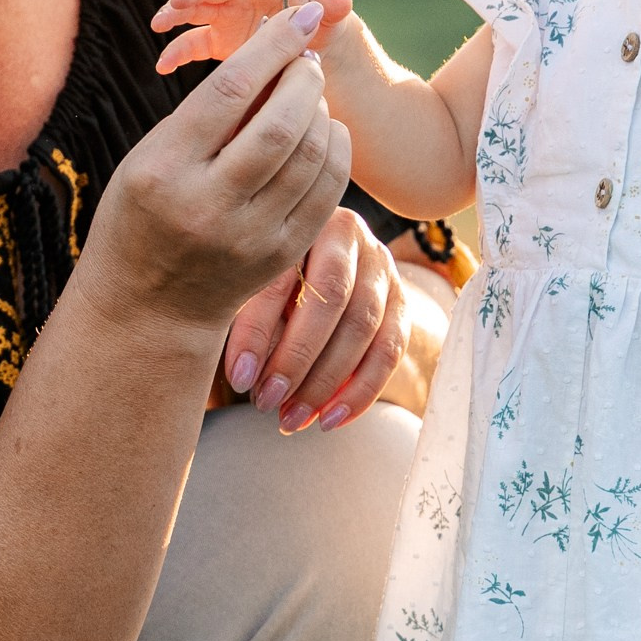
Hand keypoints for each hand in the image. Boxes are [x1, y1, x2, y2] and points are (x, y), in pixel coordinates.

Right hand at [83, 4, 352, 335]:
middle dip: (305, 78)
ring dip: (322, 111)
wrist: (148, 307)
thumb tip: (273, 53)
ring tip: (311, 95)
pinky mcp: (280, 256)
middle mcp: (206, 205)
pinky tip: (325, 132)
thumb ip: (205, 113)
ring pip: (312, 155)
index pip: (230, 91)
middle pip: (282, 124)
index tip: (297, 16)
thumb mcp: (150, 157)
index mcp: (163, 168)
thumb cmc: (143, 214)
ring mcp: (248, 237)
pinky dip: (334, 150)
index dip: (273, 46)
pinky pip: (327, 191)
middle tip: (307, 60)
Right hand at [152, 0, 354, 76]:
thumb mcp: (331, 19)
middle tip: (176, 2)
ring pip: (196, 10)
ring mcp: (227, 17)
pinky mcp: (219, 43)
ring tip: (159, 25)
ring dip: (175, 15)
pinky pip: (193, 44)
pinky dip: (177, 52)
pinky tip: (163, 65)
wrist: (316, 52)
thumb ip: (332, 8)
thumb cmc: (324, 26)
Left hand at [221, 208, 409, 432]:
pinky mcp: (401, 300)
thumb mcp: (247, 288)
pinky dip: (361, 391)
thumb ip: (246, 320)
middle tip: (267, 402)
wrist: (316, 265)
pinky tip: (331, 419)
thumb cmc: (264, 280)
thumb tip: (245, 377)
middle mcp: (348, 234)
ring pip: (364, 327)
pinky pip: (390, 350)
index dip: (258, 333)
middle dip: (297, 360)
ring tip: (292, 419)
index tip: (239, 380)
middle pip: (331, 299)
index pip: (280, 278)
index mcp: (299, 221)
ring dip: (327, 382)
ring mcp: (381, 265)